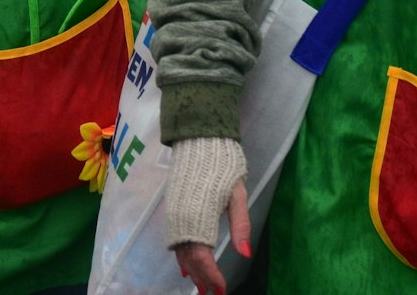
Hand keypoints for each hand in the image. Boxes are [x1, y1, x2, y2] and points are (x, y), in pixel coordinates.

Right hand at [164, 135, 251, 294]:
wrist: (200, 137)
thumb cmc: (224, 163)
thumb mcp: (238, 193)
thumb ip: (240, 224)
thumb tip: (244, 254)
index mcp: (201, 215)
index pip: (203, 255)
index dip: (212, 275)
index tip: (222, 289)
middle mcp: (183, 217)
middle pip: (189, 257)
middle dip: (201, 277)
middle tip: (213, 292)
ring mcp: (175, 212)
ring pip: (180, 250)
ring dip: (191, 269)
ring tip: (201, 284)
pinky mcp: (172, 207)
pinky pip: (175, 239)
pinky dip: (182, 256)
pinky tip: (187, 264)